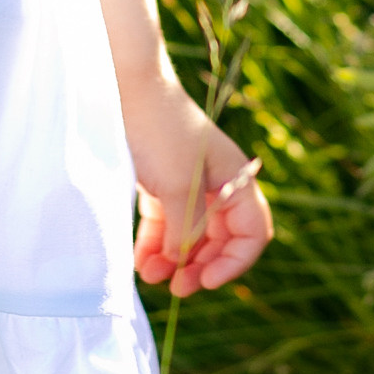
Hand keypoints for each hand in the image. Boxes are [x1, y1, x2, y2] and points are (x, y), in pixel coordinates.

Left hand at [122, 73, 273, 300]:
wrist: (122, 85)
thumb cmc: (158, 130)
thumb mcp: (179, 186)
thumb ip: (189, 229)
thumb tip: (185, 260)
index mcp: (234, 178)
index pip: (252, 232)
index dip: (235, 262)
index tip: (207, 280)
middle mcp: (216, 182)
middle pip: (220, 239)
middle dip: (200, 266)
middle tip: (176, 288)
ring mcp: (187, 182)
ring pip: (190, 234)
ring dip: (175, 260)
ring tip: (150, 276)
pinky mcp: (160, 181)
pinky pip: (166, 223)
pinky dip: (157, 244)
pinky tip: (142, 261)